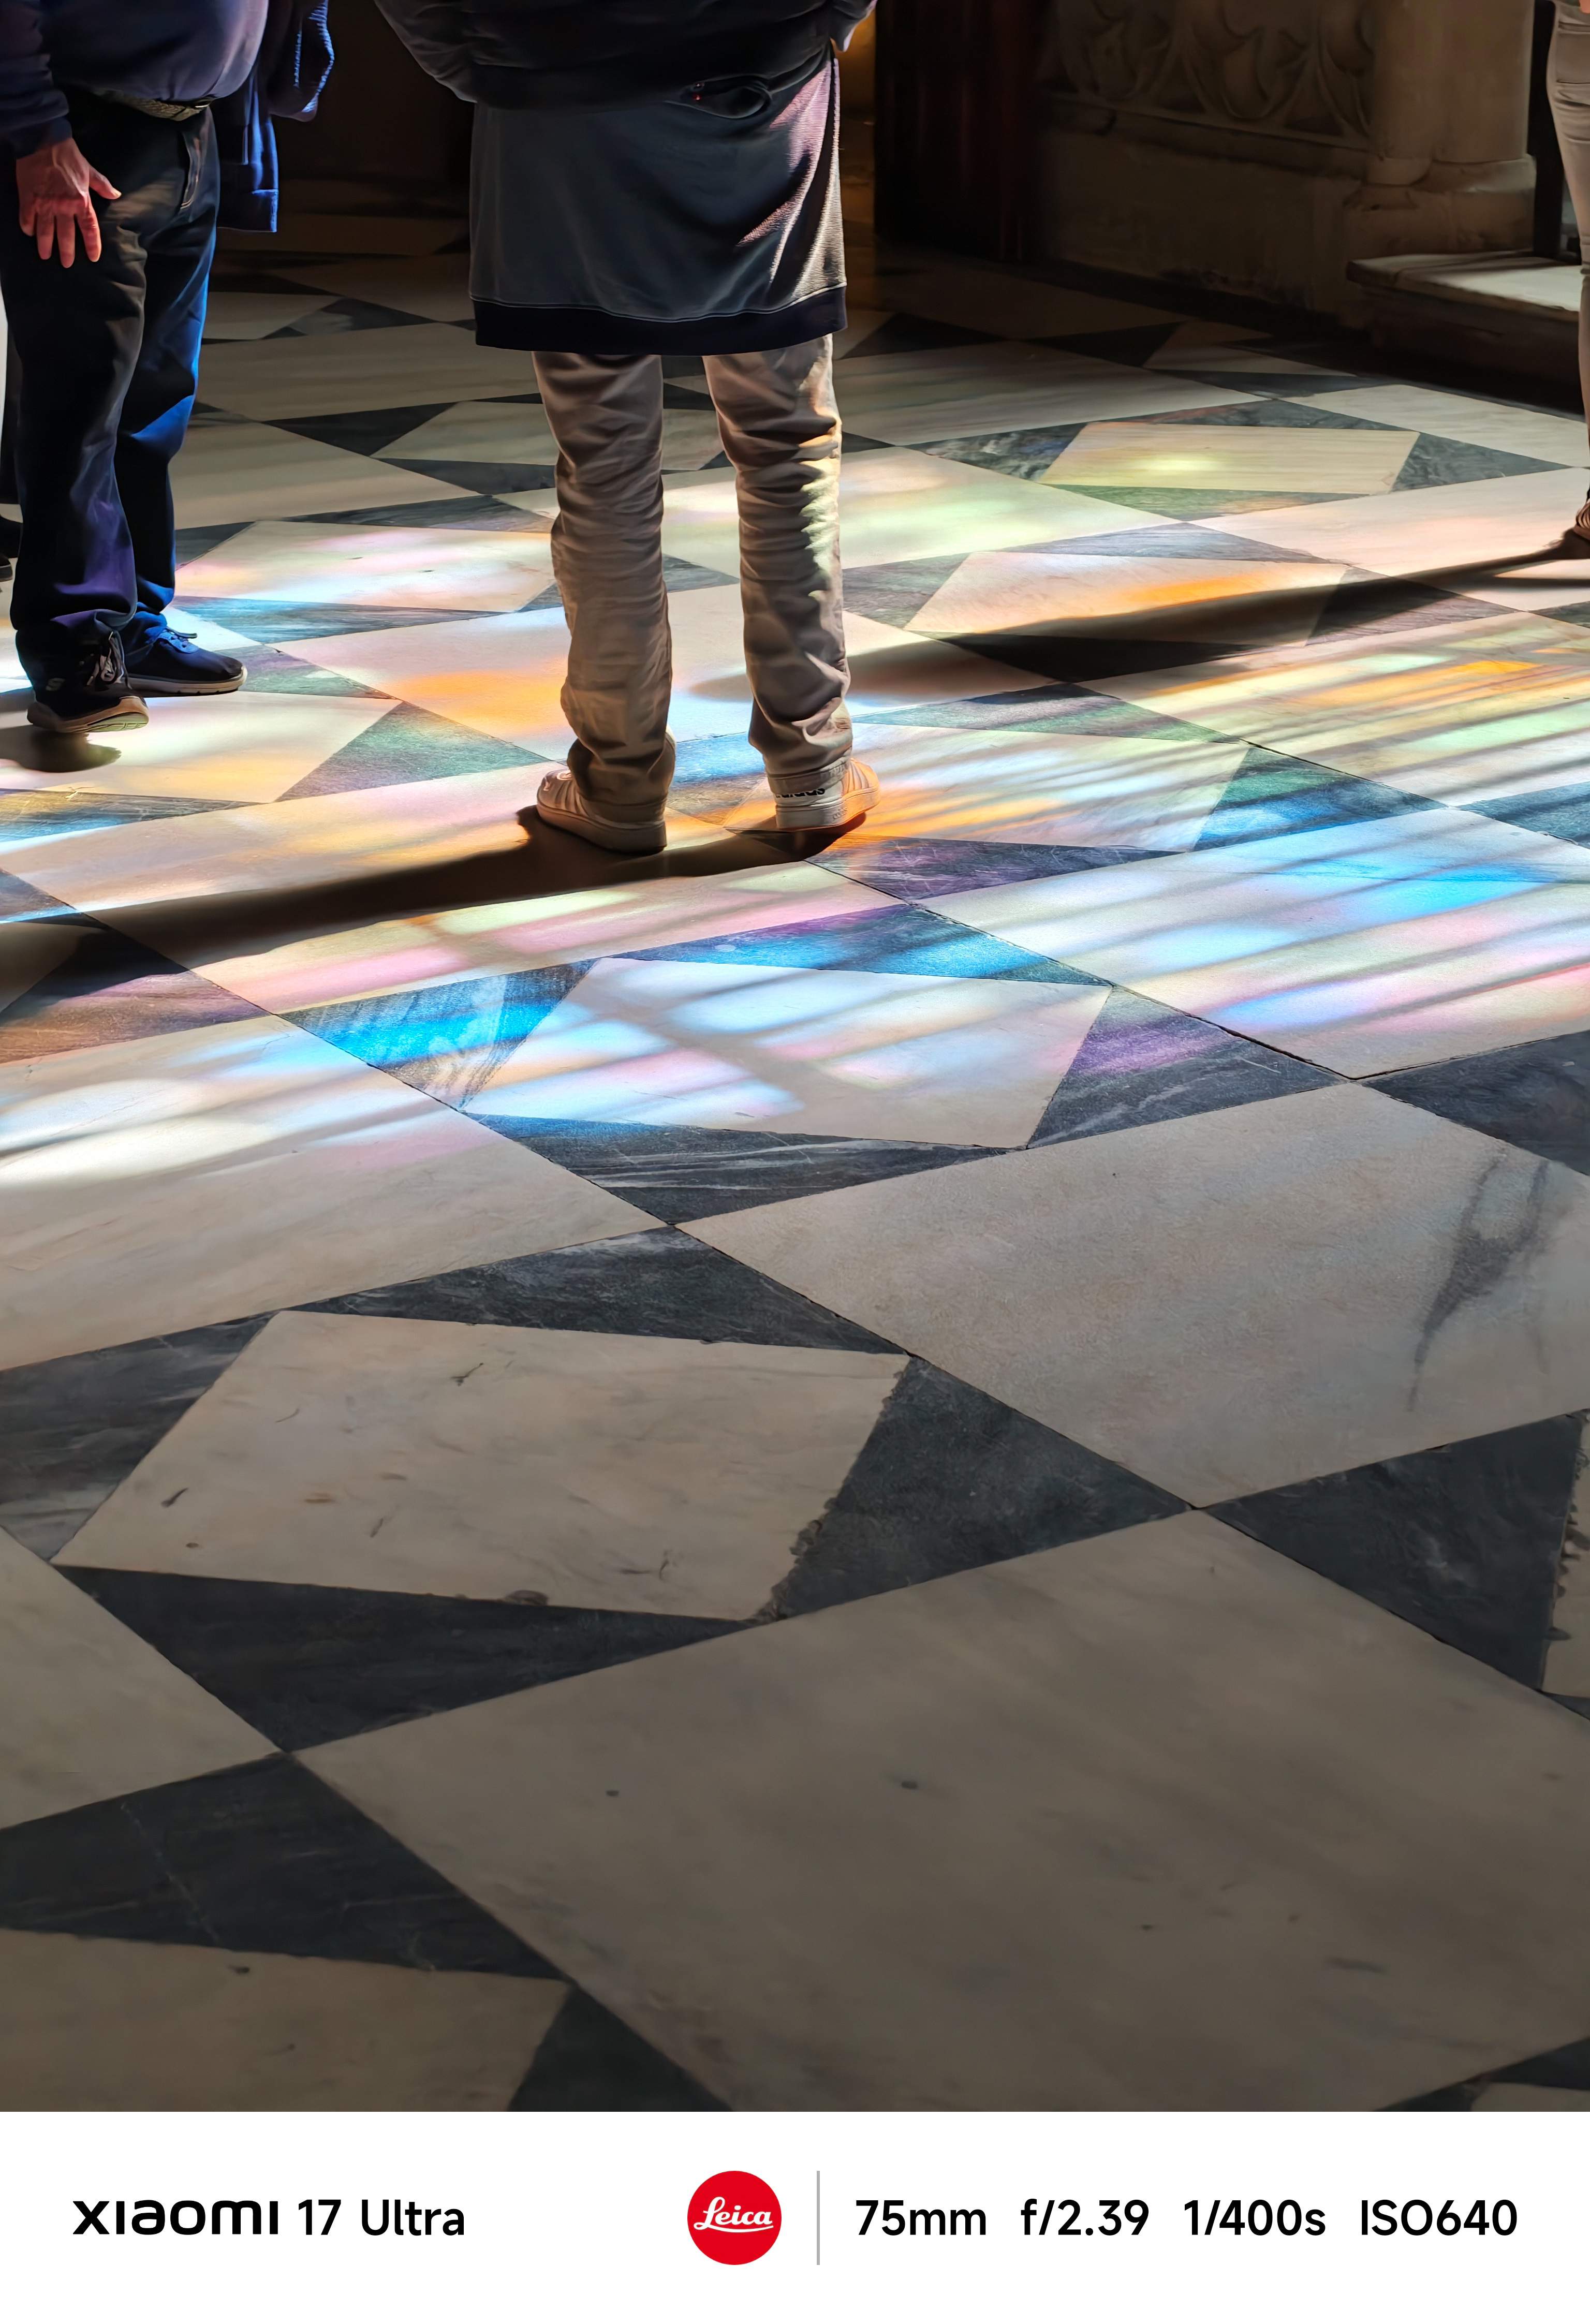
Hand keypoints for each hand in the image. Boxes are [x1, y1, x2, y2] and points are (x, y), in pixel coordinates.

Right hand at [16, 138, 119, 265]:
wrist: (41, 138)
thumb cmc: (66, 152)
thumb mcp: (88, 169)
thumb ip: (101, 184)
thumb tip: (115, 194)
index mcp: (80, 200)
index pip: (89, 229)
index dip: (91, 245)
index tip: (93, 257)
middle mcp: (63, 206)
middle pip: (66, 236)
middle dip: (66, 252)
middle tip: (66, 264)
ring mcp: (44, 204)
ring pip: (45, 231)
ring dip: (45, 245)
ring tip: (45, 256)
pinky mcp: (28, 198)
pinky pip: (27, 218)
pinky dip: (28, 227)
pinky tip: (29, 233)